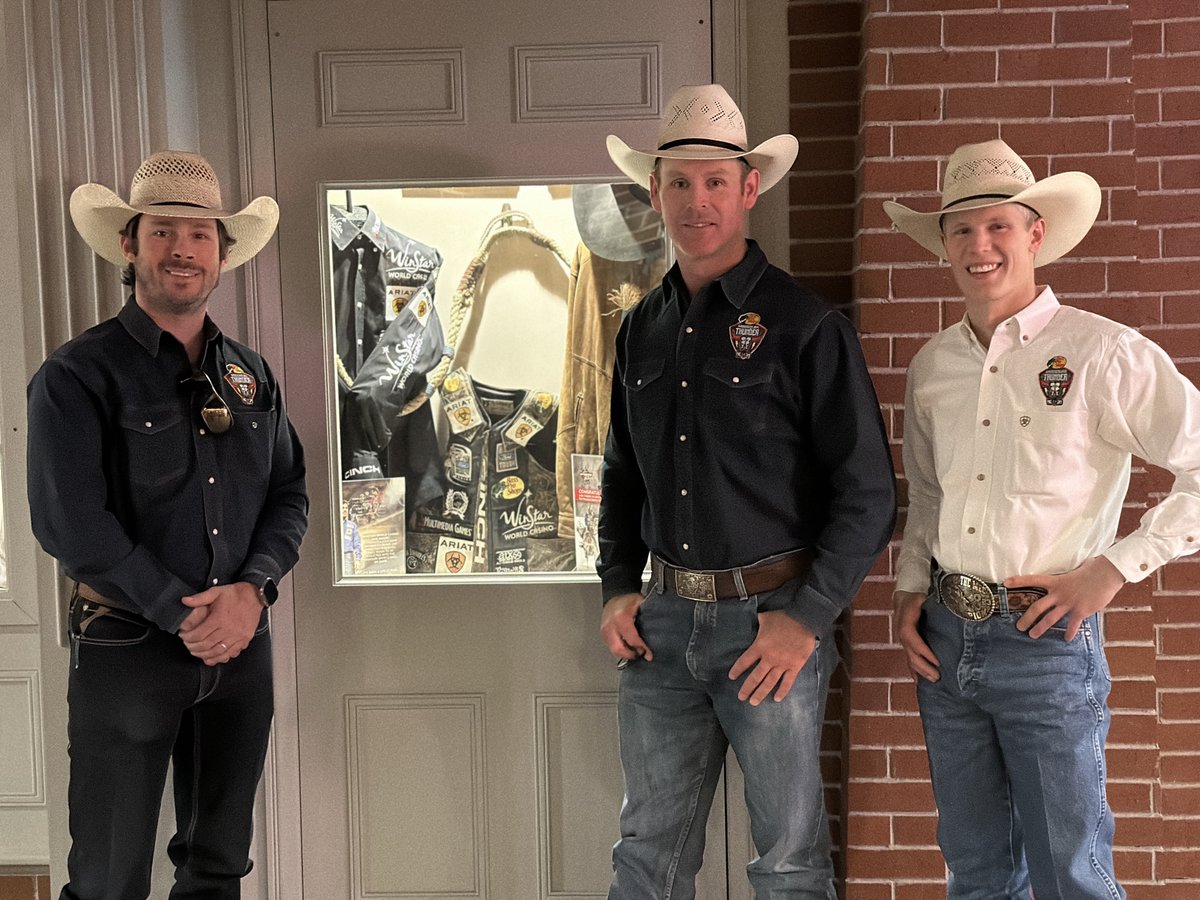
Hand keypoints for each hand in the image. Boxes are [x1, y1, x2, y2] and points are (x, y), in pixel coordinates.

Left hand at [178, 582, 264, 664]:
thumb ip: (199, 598)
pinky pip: (230, 654)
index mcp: (219, 619)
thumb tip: (185, 601)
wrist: (255, 596)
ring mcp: (237, 637)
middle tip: (188, 645)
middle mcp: (228, 630)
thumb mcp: (216, 592)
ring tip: (197, 652)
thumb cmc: (236, 594)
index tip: (183, 636)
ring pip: (217, 652)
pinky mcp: (244, 640)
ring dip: (204, 655)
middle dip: (193, 647)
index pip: (199, 634)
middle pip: (206, 645)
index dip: (188, 638)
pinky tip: (212, 657)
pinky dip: (219, 658)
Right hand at [600, 592, 652, 661]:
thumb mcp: (640, 603)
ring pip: (614, 651)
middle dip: (632, 654)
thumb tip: (660, 627)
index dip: (642, 648)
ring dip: (626, 654)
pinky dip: (621, 650)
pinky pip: (611, 648)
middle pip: (619, 649)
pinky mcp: (603, 636)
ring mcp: (605, 632)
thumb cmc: (627, 602)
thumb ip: (649, 614)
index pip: (631, 639)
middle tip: (641, 653)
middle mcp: (610, 626)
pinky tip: (629, 647)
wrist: (613, 599)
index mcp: (621, 617)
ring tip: (636, 651)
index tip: (649, 653)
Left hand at [728, 611, 815, 704]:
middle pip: (755, 677)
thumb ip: (755, 622)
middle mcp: (769, 658)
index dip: (737, 670)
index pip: (744, 661)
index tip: (732, 677)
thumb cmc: (783, 617)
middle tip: (741, 697)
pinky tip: (777, 699)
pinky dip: (782, 691)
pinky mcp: (795, 666)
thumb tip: (747, 617)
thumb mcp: (764, 617)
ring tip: (753, 702)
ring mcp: (783, 664)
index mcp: (760, 646)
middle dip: (747, 688)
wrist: (804, 619)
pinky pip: (787, 682)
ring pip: (769, 683)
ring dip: (760, 693)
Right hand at [894, 590, 939, 681]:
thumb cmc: (913, 599)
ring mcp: (904, 642)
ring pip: (910, 660)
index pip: (914, 641)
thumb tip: (939, 605)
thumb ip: (925, 602)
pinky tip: (919, 682)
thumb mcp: (919, 597)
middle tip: (937, 677)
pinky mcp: (907, 646)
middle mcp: (903, 636)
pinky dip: (914, 671)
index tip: (937, 662)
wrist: (902, 600)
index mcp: (906, 624)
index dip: (925, 652)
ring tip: (934, 680)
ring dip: (921, 671)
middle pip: (911, 655)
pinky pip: (909, 660)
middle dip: (924, 667)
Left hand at [1007, 556, 1125, 640]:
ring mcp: (1069, 603)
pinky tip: (1067, 639)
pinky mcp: (1081, 611)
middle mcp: (1059, 593)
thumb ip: (1065, 578)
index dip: (1018, 581)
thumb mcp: (1073, 571)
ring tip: (1033, 636)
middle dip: (1026, 618)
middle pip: (1037, 607)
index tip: (1005, 583)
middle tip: (1018, 627)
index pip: (1033, 580)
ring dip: (1040, 628)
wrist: (1106, 574)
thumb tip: (1065, 577)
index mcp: (1056, 581)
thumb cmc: (1092, 569)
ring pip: (1050, 619)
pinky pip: (1072, 625)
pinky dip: (1069, 633)